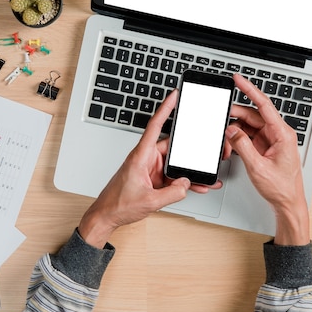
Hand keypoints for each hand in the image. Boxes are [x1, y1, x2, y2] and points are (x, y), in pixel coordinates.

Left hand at [78, 89, 219, 247]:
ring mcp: (150, 168)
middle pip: (173, 147)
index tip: (174, 95)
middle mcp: (146, 158)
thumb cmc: (117, 204)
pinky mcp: (153, 178)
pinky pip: (173, 176)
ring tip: (205, 176)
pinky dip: (184, 181)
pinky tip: (196, 186)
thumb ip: (172, 193)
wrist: (106, 216)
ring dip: (189, 170)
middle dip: (190, 150)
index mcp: (140, 156)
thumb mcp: (149, 201)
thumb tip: (186, 184)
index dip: (166, 108)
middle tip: (205, 150)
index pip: (155, 126)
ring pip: (175, 163)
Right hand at [225, 74, 309, 245]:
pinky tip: (231, 148)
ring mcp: (271, 140)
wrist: (288, 203)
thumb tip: (231, 130)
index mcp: (282, 134)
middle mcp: (278, 134)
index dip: (249, 89)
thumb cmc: (281, 188)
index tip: (238, 80)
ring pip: (248, 126)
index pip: (263, 105)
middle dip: (234, 118)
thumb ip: (242, 146)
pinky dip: (237, 141)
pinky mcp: (265, 147)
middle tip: (219, 120)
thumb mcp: (258, 167)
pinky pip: (248, 137)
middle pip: (252, 115)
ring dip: (234, 133)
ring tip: (226, 144)